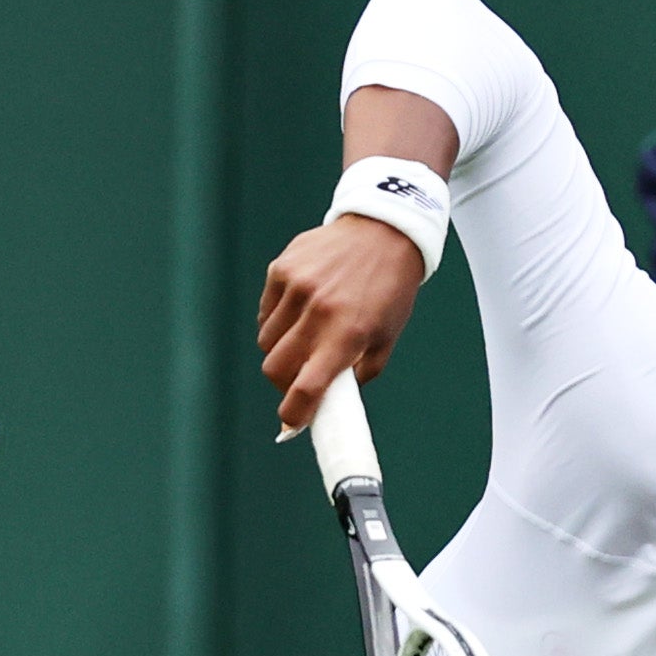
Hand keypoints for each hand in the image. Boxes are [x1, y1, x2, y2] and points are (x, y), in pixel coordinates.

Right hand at [258, 214, 425, 433]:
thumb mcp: (386, 337)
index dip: (293, 414)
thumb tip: (330, 401)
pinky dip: (277, 321)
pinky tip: (300, 311)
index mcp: (347, 334)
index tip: (291, 424)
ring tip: (304, 338)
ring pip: (266, 341)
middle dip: (283, 383)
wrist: (384, 231)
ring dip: (281, 350)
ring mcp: (296, 287)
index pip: (306, 387)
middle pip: (275, 367)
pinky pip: (266, 312)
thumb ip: (358, 373)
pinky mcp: (282, 269)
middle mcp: (318, 310)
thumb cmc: (389, 290)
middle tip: (298, 379)